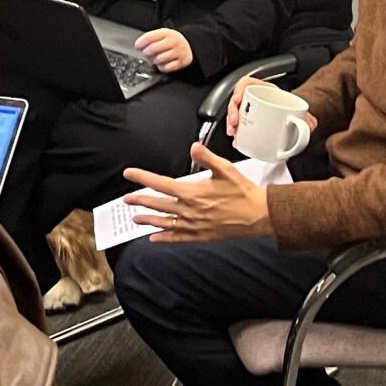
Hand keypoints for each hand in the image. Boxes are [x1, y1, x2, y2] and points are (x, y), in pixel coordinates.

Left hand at [121, 142, 270, 245]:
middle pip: (158, 204)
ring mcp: (193, 225)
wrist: (258, 216)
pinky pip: (177, 238)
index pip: (160, 183)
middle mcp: (189, 210)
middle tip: (127, 199)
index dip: (142, 178)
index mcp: (192, 192)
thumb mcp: (225, 169)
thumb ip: (206, 157)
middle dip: (140, 200)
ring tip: (135, 218)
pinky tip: (154, 239)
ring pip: (164, 222)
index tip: (129, 174)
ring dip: (148, 220)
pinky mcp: (200, 236)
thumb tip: (193, 147)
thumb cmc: (243, 193)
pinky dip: (164, 238)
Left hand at [135, 27, 193, 73]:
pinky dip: (162, 67)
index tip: (137, 46)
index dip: (141, 42)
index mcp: (167, 33)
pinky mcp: (181, 62)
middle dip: (146, 52)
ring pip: (159, 59)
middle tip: (146, 53)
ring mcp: (178, 52)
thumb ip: (151, 38)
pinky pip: (166, 67)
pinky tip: (162, 63)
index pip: (150, 37)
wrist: (188, 45)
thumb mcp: (162, 35)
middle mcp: (173, 42)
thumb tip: (139, 46)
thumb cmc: (171, 41)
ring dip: (154, 60)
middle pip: (153, 48)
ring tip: (155, 58)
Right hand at [227, 80, 315, 141]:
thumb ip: (307, 117)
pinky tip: (237, 140)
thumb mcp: (299, 109)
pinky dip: (236, 132)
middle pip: (237, 100)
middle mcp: (255, 98)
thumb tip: (310, 125)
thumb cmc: (292, 108)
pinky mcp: (248, 122)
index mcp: (265, 90)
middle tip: (235, 123)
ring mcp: (250, 110)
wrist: (293, 117)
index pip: (247, 83)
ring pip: (235, 113)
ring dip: (231, 123)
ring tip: (234, 132)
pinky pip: (238, 125)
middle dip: (232, 112)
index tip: (238, 100)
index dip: (240, 90)